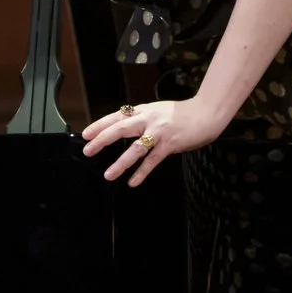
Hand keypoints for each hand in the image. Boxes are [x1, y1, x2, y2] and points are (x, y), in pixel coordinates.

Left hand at [79, 99, 224, 185]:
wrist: (205, 113)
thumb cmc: (182, 113)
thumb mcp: (158, 111)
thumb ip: (142, 118)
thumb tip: (125, 126)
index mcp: (143, 111)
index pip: (117, 116)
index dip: (99, 125)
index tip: (85, 134)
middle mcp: (149, 119)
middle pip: (120, 129)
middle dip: (102, 140)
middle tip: (88, 150)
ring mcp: (159, 132)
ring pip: (135, 149)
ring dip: (120, 163)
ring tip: (109, 175)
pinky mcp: (170, 145)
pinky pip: (152, 161)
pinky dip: (141, 172)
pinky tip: (132, 182)